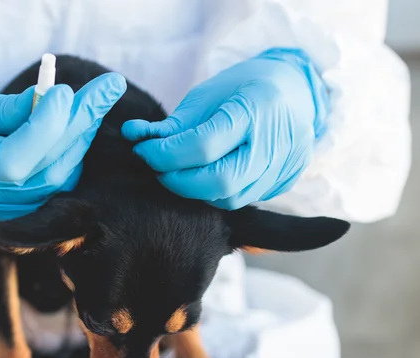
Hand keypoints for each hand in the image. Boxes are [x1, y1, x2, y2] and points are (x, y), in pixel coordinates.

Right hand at [0, 73, 125, 220]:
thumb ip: (5, 109)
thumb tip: (48, 97)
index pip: (17, 158)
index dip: (45, 126)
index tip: (63, 91)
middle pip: (49, 166)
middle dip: (82, 122)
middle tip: (110, 86)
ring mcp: (11, 210)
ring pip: (61, 176)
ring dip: (83, 135)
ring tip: (98, 100)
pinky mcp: (24, 211)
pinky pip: (58, 183)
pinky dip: (73, 152)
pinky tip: (79, 124)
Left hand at [121, 48, 328, 209]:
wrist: (295, 90)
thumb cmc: (242, 88)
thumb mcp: (207, 95)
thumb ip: (173, 123)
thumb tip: (132, 135)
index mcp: (256, 107)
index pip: (202, 146)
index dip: (165, 154)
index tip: (143, 152)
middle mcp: (277, 141)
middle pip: (219, 181)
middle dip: (179, 181)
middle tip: (160, 169)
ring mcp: (286, 165)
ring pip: (229, 198)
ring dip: (196, 190)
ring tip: (182, 171)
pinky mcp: (286, 181)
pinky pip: (243, 199)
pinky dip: (217, 193)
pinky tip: (207, 176)